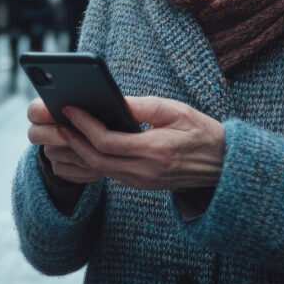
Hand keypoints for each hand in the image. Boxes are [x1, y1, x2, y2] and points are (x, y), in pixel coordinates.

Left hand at [30, 96, 225, 190]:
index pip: (106, 142)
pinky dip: (93, 159)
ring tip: (65, 130)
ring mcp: (143, 182)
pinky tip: (84, 144)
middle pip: (96, 160)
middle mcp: (145, 172)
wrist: (224, 165)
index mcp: (154, 151)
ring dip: (80, 151)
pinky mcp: (142, 184)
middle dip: (74, 140)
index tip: (69, 108)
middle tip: (58, 121)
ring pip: (100, 169)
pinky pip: (110, 174)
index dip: (84, 125)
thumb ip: (142, 106)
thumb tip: (112, 99)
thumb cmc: (202, 131)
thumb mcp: (175, 111)